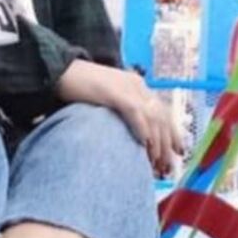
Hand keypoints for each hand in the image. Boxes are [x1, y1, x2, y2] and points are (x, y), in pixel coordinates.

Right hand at [55, 60, 183, 173]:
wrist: (58, 70)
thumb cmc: (77, 87)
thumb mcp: (105, 98)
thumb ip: (120, 111)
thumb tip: (133, 136)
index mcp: (136, 85)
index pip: (162, 111)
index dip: (173, 133)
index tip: (179, 152)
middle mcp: (136, 85)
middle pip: (162, 117)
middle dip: (168, 145)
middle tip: (167, 167)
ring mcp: (126, 87)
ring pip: (152, 117)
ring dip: (157, 143)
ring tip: (157, 163)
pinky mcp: (115, 92)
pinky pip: (135, 112)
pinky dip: (142, 129)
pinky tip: (145, 145)